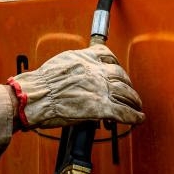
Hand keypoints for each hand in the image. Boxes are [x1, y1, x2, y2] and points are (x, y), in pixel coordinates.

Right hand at [7, 44, 144, 128]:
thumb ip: (75, 66)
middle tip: (129, 91)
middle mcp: (95, 71)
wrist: (35, 97)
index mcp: (85, 59)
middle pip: (120, 75)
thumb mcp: (60, 64)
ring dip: (134, 100)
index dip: (115, 64)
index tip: (116, 68)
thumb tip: (80, 74)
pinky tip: (138, 118)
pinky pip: (124, 112)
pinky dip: (134, 116)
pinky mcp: (100, 108)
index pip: (108, 55)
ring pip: (126, 93)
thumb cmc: (40, 84)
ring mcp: (100, 89)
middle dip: (127, 84)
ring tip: (137, 105)